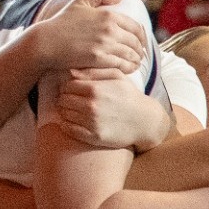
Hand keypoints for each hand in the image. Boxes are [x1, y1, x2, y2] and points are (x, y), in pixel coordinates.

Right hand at [35, 0, 149, 77]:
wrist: (47, 41)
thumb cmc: (63, 22)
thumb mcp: (82, 1)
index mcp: (109, 14)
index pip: (135, 27)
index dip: (142, 37)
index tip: (142, 43)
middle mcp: (110, 29)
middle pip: (135, 42)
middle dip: (140, 50)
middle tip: (141, 56)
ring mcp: (105, 44)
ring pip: (130, 54)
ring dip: (136, 60)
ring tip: (136, 64)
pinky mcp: (99, 59)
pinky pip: (121, 65)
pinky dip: (128, 68)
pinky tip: (128, 70)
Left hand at [51, 67, 174, 150]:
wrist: (146, 121)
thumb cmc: (130, 95)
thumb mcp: (117, 76)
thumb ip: (94, 71)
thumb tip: (70, 71)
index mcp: (95, 89)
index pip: (66, 86)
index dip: (67, 87)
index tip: (73, 89)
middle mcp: (91, 106)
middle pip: (63, 100)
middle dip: (65, 99)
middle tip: (72, 100)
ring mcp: (92, 123)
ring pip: (64, 115)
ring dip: (66, 112)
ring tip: (75, 111)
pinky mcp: (94, 137)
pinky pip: (69, 130)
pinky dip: (67, 125)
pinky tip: (75, 122)